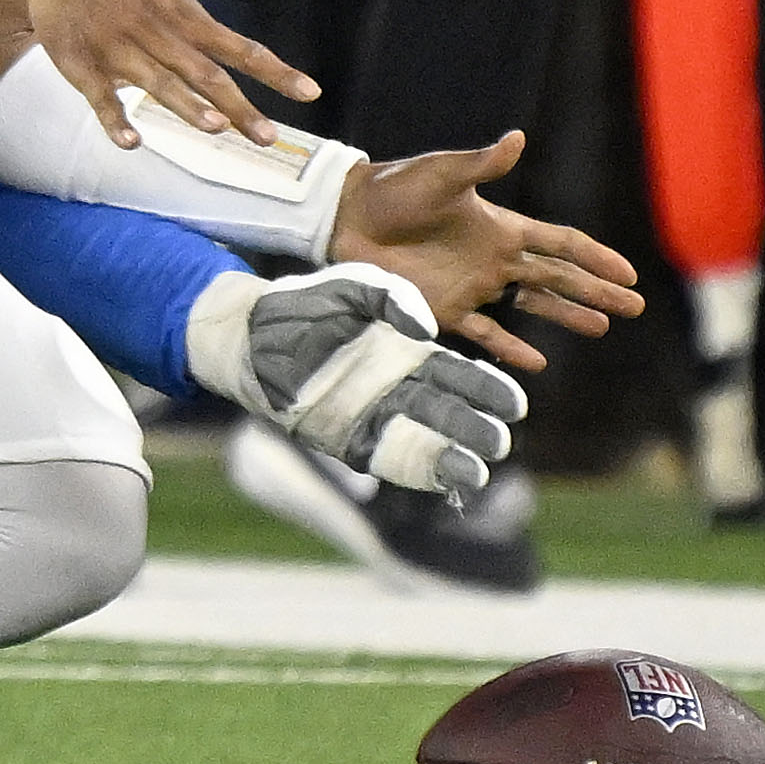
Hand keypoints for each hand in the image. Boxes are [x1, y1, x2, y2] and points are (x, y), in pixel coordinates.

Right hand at [25, 0, 317, 148]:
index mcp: (185, 12)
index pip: (240, 47)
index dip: (277, 72)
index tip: (309, 93)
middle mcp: (158, 33)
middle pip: (205, 75)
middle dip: (239, 107)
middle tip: (269, 138)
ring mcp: (120, 49)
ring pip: (158, 83)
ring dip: (186, 106)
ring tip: (215, 128)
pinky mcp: (83, 60)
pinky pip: (100, 96)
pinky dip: (114, 119)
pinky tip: (132, 142)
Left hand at [185, 263, 527, 496]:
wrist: (251, 332)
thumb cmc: (302, 305)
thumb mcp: (352, 286)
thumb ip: (391, 297)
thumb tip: (425, 329)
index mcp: (405, 351)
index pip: (457, 375)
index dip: (485, 391)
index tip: (513, 404)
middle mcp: (396, 387)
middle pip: (448, 413)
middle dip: (476, 428)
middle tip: (501, 439)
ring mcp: (373, 415)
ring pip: (424, 441)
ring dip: (453, 456)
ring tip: (480, 469)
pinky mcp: (347, 438)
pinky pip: (387, 457)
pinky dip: (414, 468)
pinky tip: (439, 476)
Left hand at [327, 130, 642, 370]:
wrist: (348, 217)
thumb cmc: (394, 189)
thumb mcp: (441, 174)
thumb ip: (481, 165)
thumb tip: (517, 138)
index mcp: (499, 226)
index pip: (559, 242)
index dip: (594, 257)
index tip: (629, 273)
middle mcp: (493, 258)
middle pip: (556, 277)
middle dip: (595, 292)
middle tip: (635, 307)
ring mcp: (471, 286)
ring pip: (531, 304)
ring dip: (566, 316)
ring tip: (602, 328)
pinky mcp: (443, 309)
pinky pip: (484, 333)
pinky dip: (509, 349)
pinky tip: (536, 363)